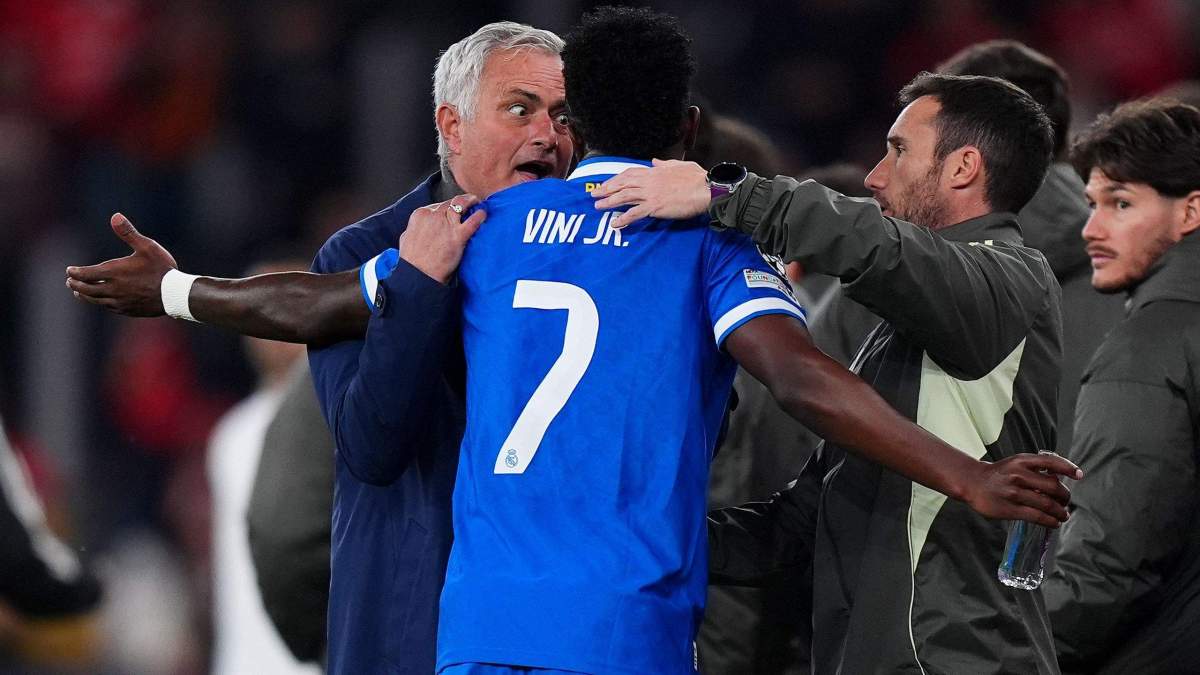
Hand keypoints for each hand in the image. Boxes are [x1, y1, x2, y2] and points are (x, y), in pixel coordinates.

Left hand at [65, 214, 178, 316]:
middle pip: (86, 289)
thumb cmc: (161, 268)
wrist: (175, 294)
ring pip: (94, 300)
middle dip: (75, 284)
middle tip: (69, 281)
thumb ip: (128, 233)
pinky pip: (108, 307)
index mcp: (114, 272)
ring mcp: (119, 301)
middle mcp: (113, 288)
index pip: (85, 274)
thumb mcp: (147, 247)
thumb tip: (115, 216)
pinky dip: (99, 302)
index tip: (69, 270)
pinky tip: (100, 300)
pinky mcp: (127, 310)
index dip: (74, 272)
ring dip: (84, 295)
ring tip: (78, 292)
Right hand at [400, 194, 485, 283]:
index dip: (448, 206)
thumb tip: (420, 228)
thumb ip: (415, 229)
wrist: (419, 274)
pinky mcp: (458, 236)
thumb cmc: (412, 260)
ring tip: (477, 202)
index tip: (454, 209)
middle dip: (461, 201)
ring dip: (471, 201)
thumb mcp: (406, 238)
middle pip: (451, 202)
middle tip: (469, 202)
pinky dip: (480, 216)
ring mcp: (446, 224)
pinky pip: (473, 221)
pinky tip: (483, 214)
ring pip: (461, 204)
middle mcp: (433, 216)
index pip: (438, 204)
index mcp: (420, 215)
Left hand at [591, 158, 709, 228]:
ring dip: (609, 202)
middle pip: (622, 184)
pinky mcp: (655, 207)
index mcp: (654, 171)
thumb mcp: (679, 165)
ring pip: (624, 197)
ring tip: (598, 207)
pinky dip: (623, 219)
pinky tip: (615, 224)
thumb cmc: (697, 178)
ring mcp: (651, 194)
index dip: (616, 179)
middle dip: (607, 189)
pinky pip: (634, 214)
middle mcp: (649, 181)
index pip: (629, 173)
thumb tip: (654, 161)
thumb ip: (664, 164)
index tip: (608, 183)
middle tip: (595, 194)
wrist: (706, 189)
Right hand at [962, 452, 1081, 527]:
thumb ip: (1035, 469)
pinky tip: (1054, 522)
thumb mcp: (1015, 463)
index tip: (1079, 475)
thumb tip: (1060, 481)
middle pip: (1054, 487)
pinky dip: (1050, 521)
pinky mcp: (1010, 509)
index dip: (1068, 468)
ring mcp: (1014, 493)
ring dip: (1061, 512)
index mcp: (1022, 461)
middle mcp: (1019, 475)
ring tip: (1063, 515)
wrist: (972, 483)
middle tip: (1066, 502)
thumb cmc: (999, 474)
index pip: (1051, 462)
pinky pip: (1037, 517)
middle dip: (1065, 496)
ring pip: (1048, 504)